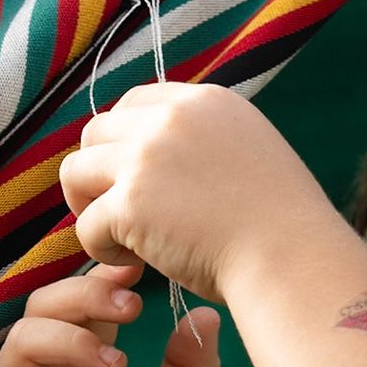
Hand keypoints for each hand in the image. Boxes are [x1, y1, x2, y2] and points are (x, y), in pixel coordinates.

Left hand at [60, 83, 343, 302]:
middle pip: (95, 132)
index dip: (123, 143)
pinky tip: (134, 264)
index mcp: (204, 102)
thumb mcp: (248, 154)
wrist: (290, 258)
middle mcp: (170, 118)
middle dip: (97, 174)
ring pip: (76, 171)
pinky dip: (101, 250)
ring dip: (88, 207)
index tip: (135, 180)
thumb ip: (203, 144)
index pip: (135, 103)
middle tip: (118, 215)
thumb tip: (162, 161)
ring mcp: (147, 158)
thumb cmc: (278, 225)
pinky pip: (86, 225)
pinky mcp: (131, 203)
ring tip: (120, 239)